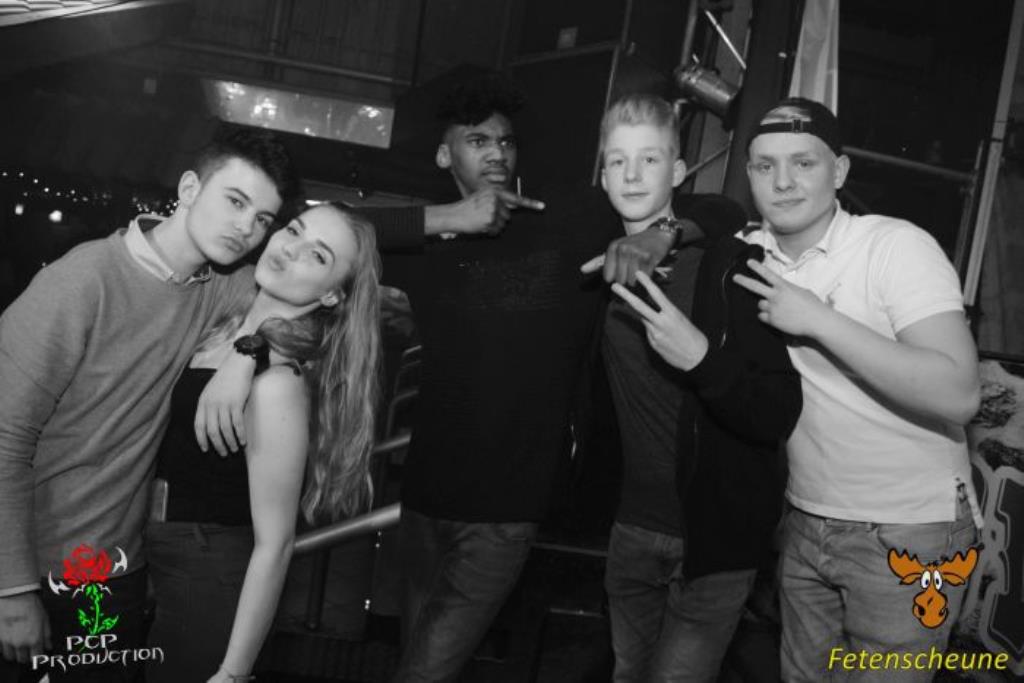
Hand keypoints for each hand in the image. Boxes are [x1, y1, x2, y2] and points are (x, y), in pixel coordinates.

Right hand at [0, 592, 50, 664]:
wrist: (14, 596)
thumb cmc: (30, 605)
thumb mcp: (44, 619)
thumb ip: (47, 635)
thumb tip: (48, 646)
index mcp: (34, 639)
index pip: (36, 658)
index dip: (37, 657)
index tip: (37, 653)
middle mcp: (20, 643)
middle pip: (22, 659)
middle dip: (26, 655)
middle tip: (28, 648)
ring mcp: (7, 641)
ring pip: (10, 656)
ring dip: (15, 652)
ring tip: (18, 644)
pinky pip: (1, 649)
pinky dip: (5, 647)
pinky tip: (9, 639)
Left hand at [195, 351, 255, 456]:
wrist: (237, 365)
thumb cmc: (225, 379)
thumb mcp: (210, 391)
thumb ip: (208, 406)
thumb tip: (211, 423)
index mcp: (202, 403)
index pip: (198, 426)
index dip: (201, 440)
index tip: (206, 449)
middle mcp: (211, 405)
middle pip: (212, 431)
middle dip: (217, 445)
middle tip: (223, 453)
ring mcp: (223, 404)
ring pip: (224, 430)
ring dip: (230, 442)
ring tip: (234, 449)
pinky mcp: (236, 403)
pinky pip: (237, 424)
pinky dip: (240, 434)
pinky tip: (243, 441)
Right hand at [430, 187, 544, 235]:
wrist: (453, 215)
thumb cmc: (467, 208)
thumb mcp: (482, 198)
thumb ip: (496, 201)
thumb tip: (512, 208)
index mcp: (494, 191)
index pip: (515, 198)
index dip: (530, 203)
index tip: (542, 206)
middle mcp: (495, 199)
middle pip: (508, 215)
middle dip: (499, 218)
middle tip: (484, 217)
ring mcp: (493, 209)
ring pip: (503, 223)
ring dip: (494, 226)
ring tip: (481, 222)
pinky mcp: (490, 220)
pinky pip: (497, 230)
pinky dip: (490, 232)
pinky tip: (480, 227)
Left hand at [581, 225, 674, 284]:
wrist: (658, 235)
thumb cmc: (635, 245)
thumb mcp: (616, 249)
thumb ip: (598, 262)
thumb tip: (582, 270)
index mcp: (613, 247)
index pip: (608, 276)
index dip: (616, 278)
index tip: (622, 271)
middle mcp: (623, 249)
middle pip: (620, 280)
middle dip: (627, 280)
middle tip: (633, 269)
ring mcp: (636, 253)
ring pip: (632, 281)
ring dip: (637, 280)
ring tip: (640, 269)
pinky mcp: (648, 258)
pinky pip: (643, 279)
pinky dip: (646, 278)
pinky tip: (648, 268)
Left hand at [611, 271, 708, 370]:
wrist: (697, 358)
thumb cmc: (692, 336)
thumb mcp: (681, 319)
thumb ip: (666, 313)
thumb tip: (653, 310)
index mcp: (672, 313)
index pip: (657, 294)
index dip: (647, 283)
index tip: (638, 273)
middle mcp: (661, 322)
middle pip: (639, 306)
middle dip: (626, 295)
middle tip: (614, 286)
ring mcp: (655, 333)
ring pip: (644, 319)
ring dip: (648, 318)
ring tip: (669, 328)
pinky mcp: (653, 343)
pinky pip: (649, 332)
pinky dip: (655, 331)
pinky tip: (667, 339)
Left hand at [732, 259, 833, 336]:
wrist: (817, 321)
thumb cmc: (812, 305)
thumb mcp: (801, 291)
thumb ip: (787, 290)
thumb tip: (780, 291)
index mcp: (784, 286)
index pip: (768, 274)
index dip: (757, 267)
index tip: (748, 262)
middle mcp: (776, 296)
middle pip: (755, 286)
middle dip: (743, 281)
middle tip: (735, 277)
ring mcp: (773, 308)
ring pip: (760, 304)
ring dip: (766, 306)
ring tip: (779, 309)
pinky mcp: (772, 320)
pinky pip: (762, 316)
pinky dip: (767, 317)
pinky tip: (778, 318)